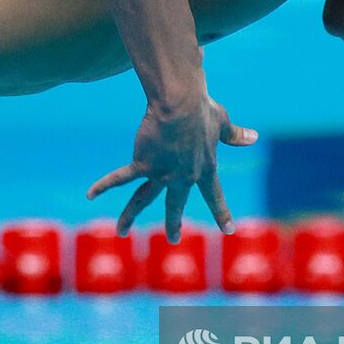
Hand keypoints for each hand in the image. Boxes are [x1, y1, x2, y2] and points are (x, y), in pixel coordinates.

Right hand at [87, 95, 256, 241]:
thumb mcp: (222, 123)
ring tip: (121, 232)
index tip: (229, 229)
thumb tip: (253, 137)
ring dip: (130, 216)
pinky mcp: (143, 164)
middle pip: (176, 204)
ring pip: (144, 200)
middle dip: (174, 222)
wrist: (180, 104)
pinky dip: (104, 185)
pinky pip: (121, 178)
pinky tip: (90, 194)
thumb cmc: (201, 109)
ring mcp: (162, 173)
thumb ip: (236, 135)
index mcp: (205, 168)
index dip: (222, 212)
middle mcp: (184, 177)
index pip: (214, 195)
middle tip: (174, 239)